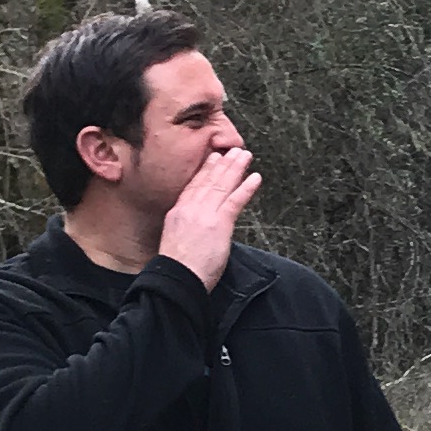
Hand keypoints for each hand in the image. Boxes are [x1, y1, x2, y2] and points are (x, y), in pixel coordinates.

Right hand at [157, 136, 259, 288]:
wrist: (177, 280)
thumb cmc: (177, 271)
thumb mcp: (174, 243)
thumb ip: (187, 231)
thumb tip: (199, 232)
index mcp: (177, 213)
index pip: (193, 186)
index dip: (205, 171)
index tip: (213, 158)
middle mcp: (190, 209)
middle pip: (208, 181)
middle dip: (222, 164)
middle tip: (232, 150)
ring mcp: (205, 215)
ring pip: (222, 186)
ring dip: (235, 169)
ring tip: (245, 156)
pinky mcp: (219, 224)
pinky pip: (235, 201)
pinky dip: (246, 187)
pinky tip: (255, 177)